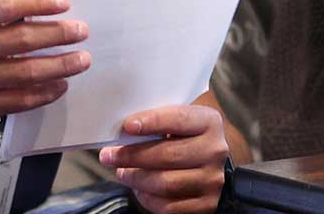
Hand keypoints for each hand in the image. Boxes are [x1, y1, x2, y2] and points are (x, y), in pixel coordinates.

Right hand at [0, 0, 88, 129]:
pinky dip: (46, 92)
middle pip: (22, 40)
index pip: (7, 6)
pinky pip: (21, 100)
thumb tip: (47, 8)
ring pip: (28, 73)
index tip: (64, 3)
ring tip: (82, 59)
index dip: (39, 3)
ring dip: (61, 66)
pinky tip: (61, 84)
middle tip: (82, 31)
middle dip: (59, 34)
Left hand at [99, 102, 231, 213]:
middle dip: (132, 155)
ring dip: (136, 178)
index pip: (179, 119)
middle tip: (109, 156)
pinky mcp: (207, 204)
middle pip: (168, 154)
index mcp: (209, 122)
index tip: (128, 126)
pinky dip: (147, 199)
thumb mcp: (179, 122)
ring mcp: (212, 180)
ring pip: (166, 183)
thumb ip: (157, 122)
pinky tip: (139, 189)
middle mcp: (214, 151)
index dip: (152, 122)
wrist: (211, 163)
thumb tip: (123, 131)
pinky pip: (169, 206)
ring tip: (122, 173)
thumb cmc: (186, 138)